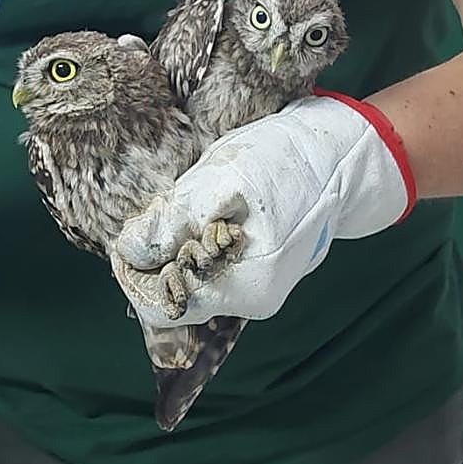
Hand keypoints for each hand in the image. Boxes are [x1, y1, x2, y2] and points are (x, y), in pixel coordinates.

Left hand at [114, 92, 415, 324]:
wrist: (338, 156)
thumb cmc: (283, 162)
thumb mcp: (222, 179)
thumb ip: (175, 220)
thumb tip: (131, 251)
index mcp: (244, 287)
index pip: (165, 307)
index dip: (135, 276)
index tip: (123, 241)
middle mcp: (253, 298)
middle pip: (178, 297)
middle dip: (155, 261)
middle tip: (152, 218)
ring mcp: (260, 287)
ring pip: (193, 283)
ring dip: (173, 252)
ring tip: (177, 212)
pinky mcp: (261, 270)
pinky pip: (212, 271)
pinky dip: (194, 248)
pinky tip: (198, 219)